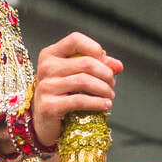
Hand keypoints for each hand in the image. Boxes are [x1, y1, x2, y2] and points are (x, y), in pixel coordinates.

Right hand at [32, 32, 122, 146]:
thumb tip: (118, 66)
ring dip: (104, 89)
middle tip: (111, 84)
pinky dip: (98, 103)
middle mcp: (46, 68)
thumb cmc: (61, 94)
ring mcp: (46, 87)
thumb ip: (97, 66)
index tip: (104, 63)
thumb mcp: (76, 75)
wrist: (43, 121)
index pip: (75, 40)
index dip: (95, 49)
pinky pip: (80, 101)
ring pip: (84, 81)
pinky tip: (105, 105)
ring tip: (110, 95)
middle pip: (86, 63)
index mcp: (50, 54)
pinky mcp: (49, 106)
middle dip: (106, 74)